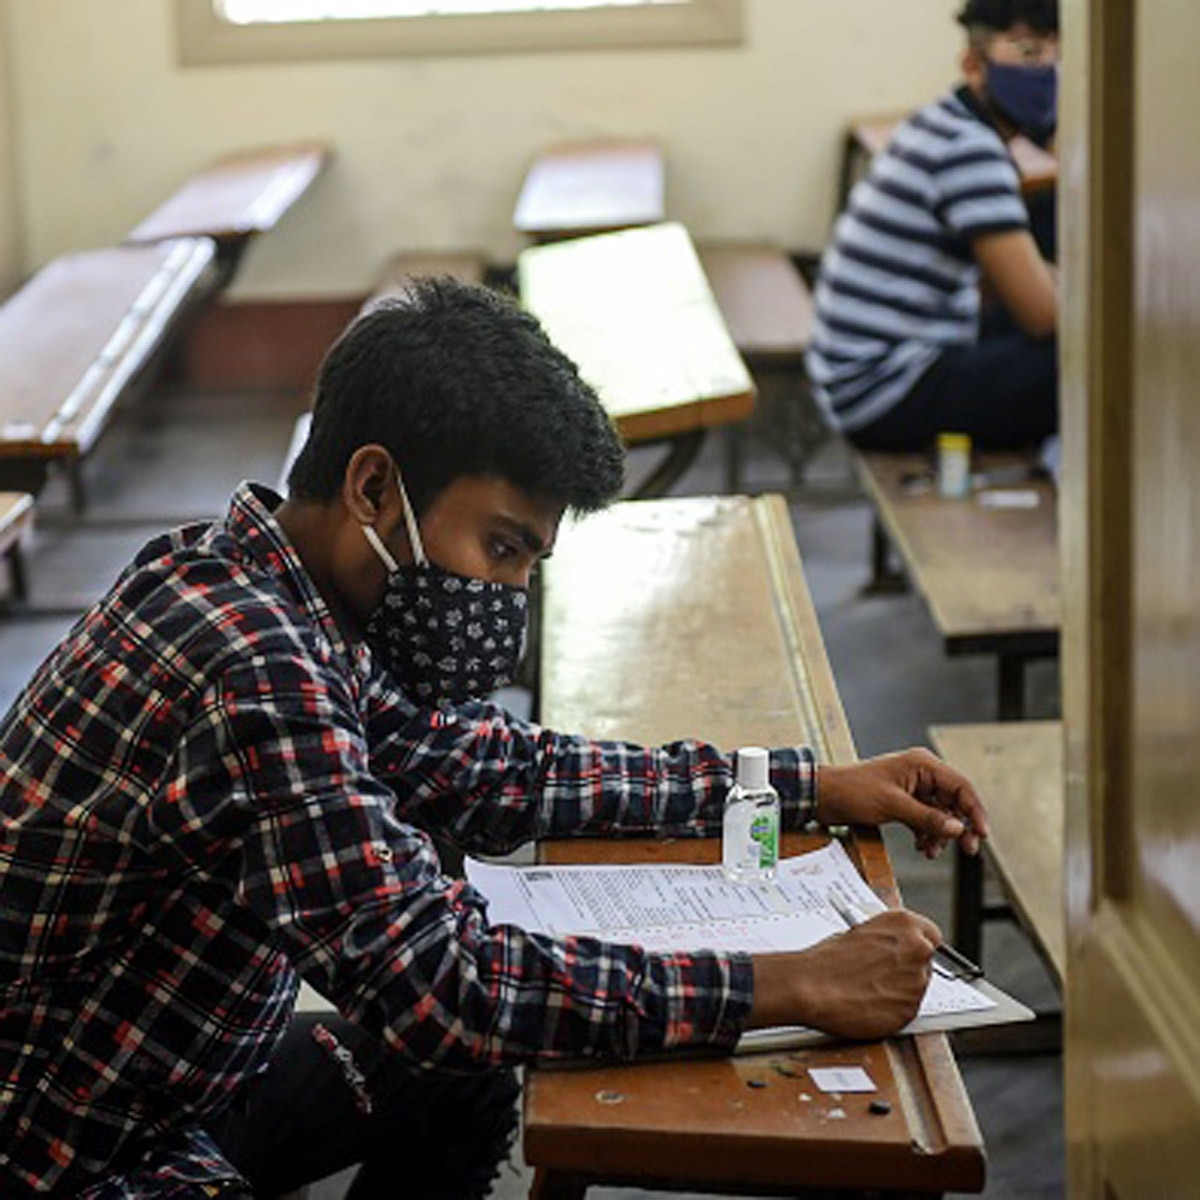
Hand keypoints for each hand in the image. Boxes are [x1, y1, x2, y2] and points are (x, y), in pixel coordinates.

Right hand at [749, 910, 940, 1039]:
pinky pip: (906, 1010)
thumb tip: (888, 950)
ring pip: (916, 988)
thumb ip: (884, 940)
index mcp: (905, 924)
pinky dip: (892, 1010)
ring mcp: (917, 982)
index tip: (909, 953)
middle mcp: (918, 950)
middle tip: (883, 975)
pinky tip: (869, 1004)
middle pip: (925, 962)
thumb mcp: (857, 933)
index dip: (917, 946)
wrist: (811, 986)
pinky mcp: (911, 1011)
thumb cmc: (827, 959)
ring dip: (899, 990)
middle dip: (907, 969)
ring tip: (869, 990)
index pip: (931, 934)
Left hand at [816, 748, 988, 857]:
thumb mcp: (893, 806)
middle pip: (954, 801)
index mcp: (922, 764)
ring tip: (932, 850)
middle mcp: (921, 773)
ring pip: (940, 813)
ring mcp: (912, 788)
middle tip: (966, 849)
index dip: (975, 811)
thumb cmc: (852, 790)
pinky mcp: (903, 801)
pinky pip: (925, 819)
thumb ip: (927, 818)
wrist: (824, 795)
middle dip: (959, 826)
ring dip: (940, 834)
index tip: (981, 834)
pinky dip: (927, 833)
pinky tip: (922, 847)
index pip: (961, 786)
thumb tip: (957, 828)